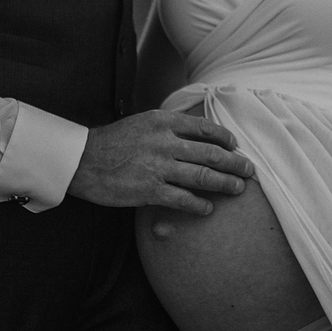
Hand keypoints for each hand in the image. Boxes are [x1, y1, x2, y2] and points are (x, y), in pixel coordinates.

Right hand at [67, 109, 256, 215]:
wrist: (83, 160)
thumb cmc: (113, 142)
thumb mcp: (142, 123)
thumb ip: (169, 126)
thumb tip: (197, 132)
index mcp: (163, 121)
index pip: (204, 127)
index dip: (224, 138)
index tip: (235, 146)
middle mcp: (164, 142)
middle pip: (211, 153)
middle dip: (234, 163)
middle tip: (248, 170)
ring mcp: (158, 167)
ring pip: (203, 176)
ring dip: (225, 183)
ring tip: (237, 188)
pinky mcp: (150, 190)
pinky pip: (184, 199)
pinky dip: (199, 204)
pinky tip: (208, 208)